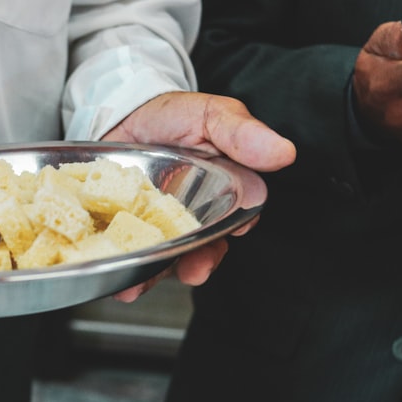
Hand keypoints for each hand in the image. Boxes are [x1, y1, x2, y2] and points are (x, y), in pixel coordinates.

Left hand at [101, 91, 295, 299]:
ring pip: (163, 258)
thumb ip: (241, 133)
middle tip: (195, 270)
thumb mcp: (209, 115)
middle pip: (201, 247)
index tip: (236, 231)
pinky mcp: (125, 229)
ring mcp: (156, 224)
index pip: (237, 216)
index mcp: (220, 191)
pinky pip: (128, 254)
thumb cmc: (170, 115)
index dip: (236, 226)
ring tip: (140, 286)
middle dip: (199, 263)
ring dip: (154, 277)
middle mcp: (191, 215)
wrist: (120, 115)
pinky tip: (118, 281)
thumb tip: (282, 152)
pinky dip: (123, 271)